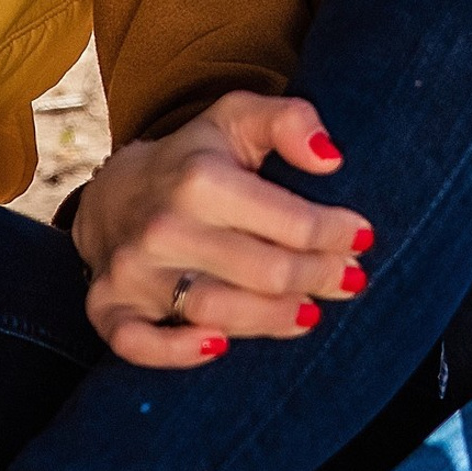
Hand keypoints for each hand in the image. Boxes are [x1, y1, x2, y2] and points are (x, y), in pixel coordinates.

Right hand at [72, 91, 369, 368]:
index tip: (363, 239)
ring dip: (274, 320)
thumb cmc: (195, 158)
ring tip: (310, 312)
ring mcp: (134, 271)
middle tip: (349, 279)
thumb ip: (289, 121)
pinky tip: (220, 346)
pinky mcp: (108, 306)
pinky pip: (137, 344)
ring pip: (217, 312)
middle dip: (320, 278)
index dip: (338, 235)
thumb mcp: (239, 118)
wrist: (114, 192)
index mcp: (201, 179)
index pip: (292, 223)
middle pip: (265, 273)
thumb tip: (330, 157)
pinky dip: (177, 353)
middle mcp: (165, 227)